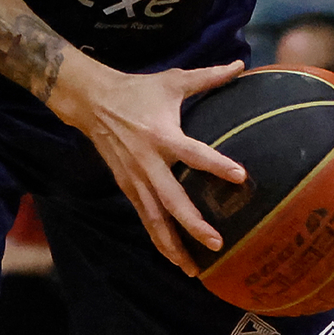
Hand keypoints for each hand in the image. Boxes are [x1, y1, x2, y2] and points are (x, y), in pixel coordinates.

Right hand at [49, 58, 247, 275]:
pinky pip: (146, 219)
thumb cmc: (138, 90)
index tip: (241, 176)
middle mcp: (148, 163)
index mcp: (162, 135)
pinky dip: (159, 240)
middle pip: (172, 201)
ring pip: (155, 220)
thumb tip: (241, 65)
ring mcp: (135, 179)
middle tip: (217, 243)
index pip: (194, 154)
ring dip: (173, 246)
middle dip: (193, 225)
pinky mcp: (126, 187)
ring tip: (194, 269)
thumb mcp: (173, 81)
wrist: (92, 102)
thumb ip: (209, 77)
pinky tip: (175, 258)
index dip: (217, 165)